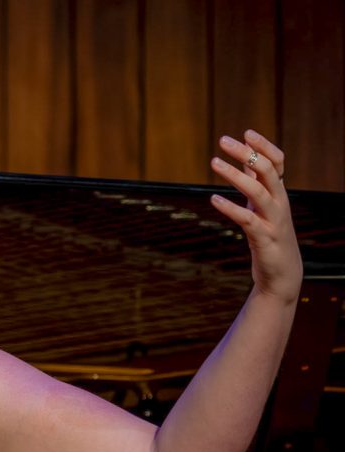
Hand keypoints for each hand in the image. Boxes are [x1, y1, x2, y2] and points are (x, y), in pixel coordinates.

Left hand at [210, 130, 301, 301]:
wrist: (282, 273)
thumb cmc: (269, 234)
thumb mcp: (262, 206)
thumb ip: (255, 182)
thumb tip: (246, 158)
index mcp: (279, 193)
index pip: (278, 162)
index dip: (264, 146)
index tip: (245, 132)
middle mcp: (280, 203)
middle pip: (269, 171)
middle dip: (247, 153)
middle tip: (223, 141)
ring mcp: (273, 220)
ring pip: (258, 191)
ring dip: (235, 176)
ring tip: (213, 162)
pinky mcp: (264, 238)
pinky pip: (247, 219)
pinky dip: (230, 208)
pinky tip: (213, 199)